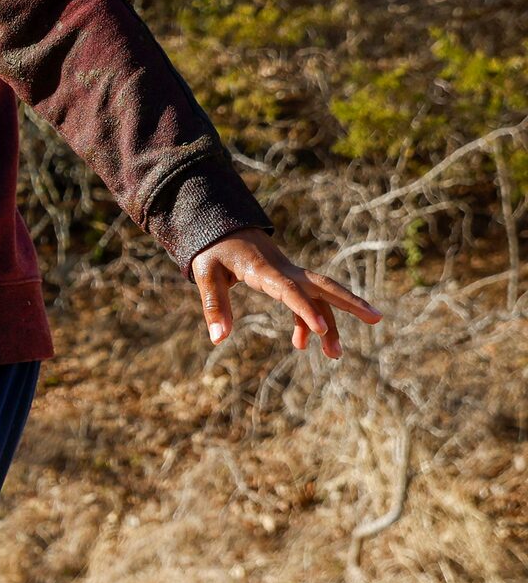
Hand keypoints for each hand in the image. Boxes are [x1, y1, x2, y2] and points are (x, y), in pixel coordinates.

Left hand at [192, 230, 381, 358]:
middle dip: (350, 303)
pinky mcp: (286, 280)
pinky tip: (301, 345)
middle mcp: (284, 270)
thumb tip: (219, 339)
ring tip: (335, 355)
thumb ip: (213, 305)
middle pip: (323, 286)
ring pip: (319, 297)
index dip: (305, 310)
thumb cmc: (212, 249)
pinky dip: (306, 322)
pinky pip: (304, 300)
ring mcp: (289, 274)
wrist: (222, 227)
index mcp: (264, 269)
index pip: (290, 290)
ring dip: (331, 323)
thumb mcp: (205, 273)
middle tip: (377, 319)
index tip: (321, 330)